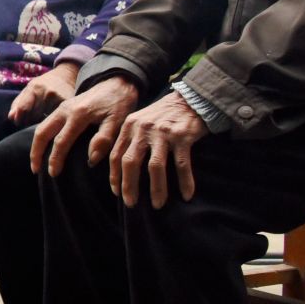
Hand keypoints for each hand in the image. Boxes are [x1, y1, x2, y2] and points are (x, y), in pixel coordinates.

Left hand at [9, 61, 80, 126]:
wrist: (66, 75)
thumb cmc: (44, 85)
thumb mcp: (29, 89)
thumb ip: (18, 103)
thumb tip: (11, 117)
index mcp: (33, 88)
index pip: (22, 108)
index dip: (19, 118)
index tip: (18, 123)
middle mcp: (46, 92)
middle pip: (33, 116)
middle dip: (30, 121)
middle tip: (31, 120)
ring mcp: (58, 98)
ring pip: (45, 119)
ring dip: (42, 122)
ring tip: (43, 117)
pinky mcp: (68, 104)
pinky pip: (57, 118)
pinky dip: (53, 120)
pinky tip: (53, 117)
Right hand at [29, 75, 139, 177]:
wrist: (117, 83)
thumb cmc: (119, 104)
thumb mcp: (118, 121)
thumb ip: (104, 139)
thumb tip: (90, 160)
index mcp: (78, 115)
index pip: (61, 141)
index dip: (55, 159)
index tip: (54, 173)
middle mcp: (64, 110)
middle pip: (42, 133)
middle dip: (36, 153)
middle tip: (35, 170)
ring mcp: (62, 108)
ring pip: (41, 127)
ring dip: (36, 145)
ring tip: (36, 162)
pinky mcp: (63, 108)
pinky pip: (46, 124)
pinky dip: (41, 137)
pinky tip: (44, 148)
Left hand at [108, 91, 209, 208]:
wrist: (189, 99)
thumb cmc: (162, 116)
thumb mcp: (140, 122)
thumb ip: (129, 140)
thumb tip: (118, 168)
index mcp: (129, 126)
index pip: (116, 155)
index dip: (115, 176)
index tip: (117, 192)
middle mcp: (142, 129)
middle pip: (130, 162)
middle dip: (129, 186)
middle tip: (131, 204)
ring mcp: (162, 133)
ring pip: (155, 166)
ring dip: (156, 189)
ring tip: (157, 205)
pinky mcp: (182, 136)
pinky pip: (182, 164)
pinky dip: (184, 182)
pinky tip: (186, 195)